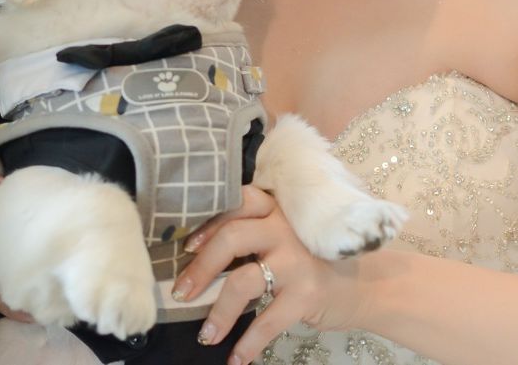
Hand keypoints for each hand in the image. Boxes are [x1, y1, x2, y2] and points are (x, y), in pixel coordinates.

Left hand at [171, 185, 365, 363]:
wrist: (369, 286)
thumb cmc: (315, 259)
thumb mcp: (286, 236)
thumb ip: (253, 234)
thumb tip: (198, 254)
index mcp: (276, 210)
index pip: (236, 204)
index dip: (207, 223)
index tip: (187, 246)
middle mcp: (284, 229)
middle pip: (230, 238)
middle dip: (200, 268)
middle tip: (181, 293)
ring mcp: (297, 262)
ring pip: (243, 282)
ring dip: (219, 312)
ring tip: (205, 335)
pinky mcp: (307, 295)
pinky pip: (267, 321)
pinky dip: (248, 342)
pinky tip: (236, 359)